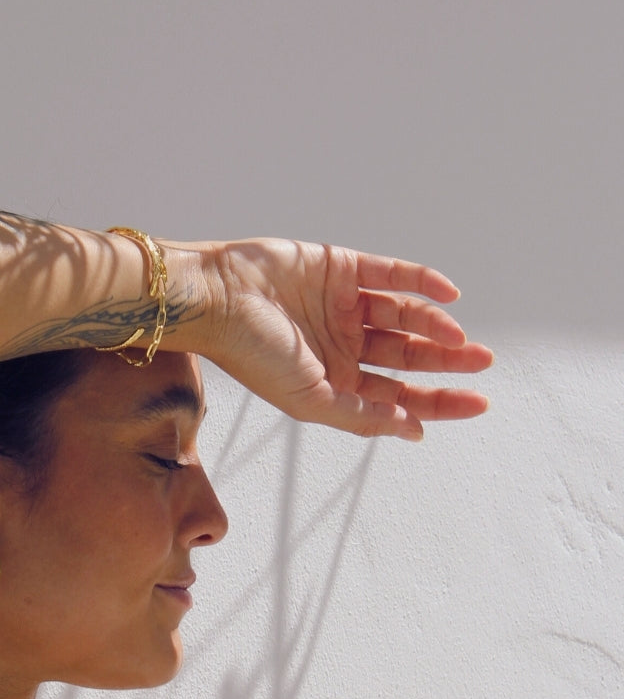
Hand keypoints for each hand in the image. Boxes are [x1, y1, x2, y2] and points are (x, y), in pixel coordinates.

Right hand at [203, 239, 492, 439]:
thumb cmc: (252, 354)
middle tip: (482, 362)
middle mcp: (342, 345)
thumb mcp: (309, 400)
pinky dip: (422, 282)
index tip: (478, 403)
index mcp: (334, 381)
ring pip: (404, 316)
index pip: (398, 396)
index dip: (438, 401)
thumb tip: (412, 431)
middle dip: (446, 362)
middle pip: (407, 357)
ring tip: (459, 335)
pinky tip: (446, 294)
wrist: (217, 299)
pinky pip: (392, 275)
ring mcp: (342, 305)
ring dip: (434, 325)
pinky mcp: (340, 268)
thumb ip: (359, 417)